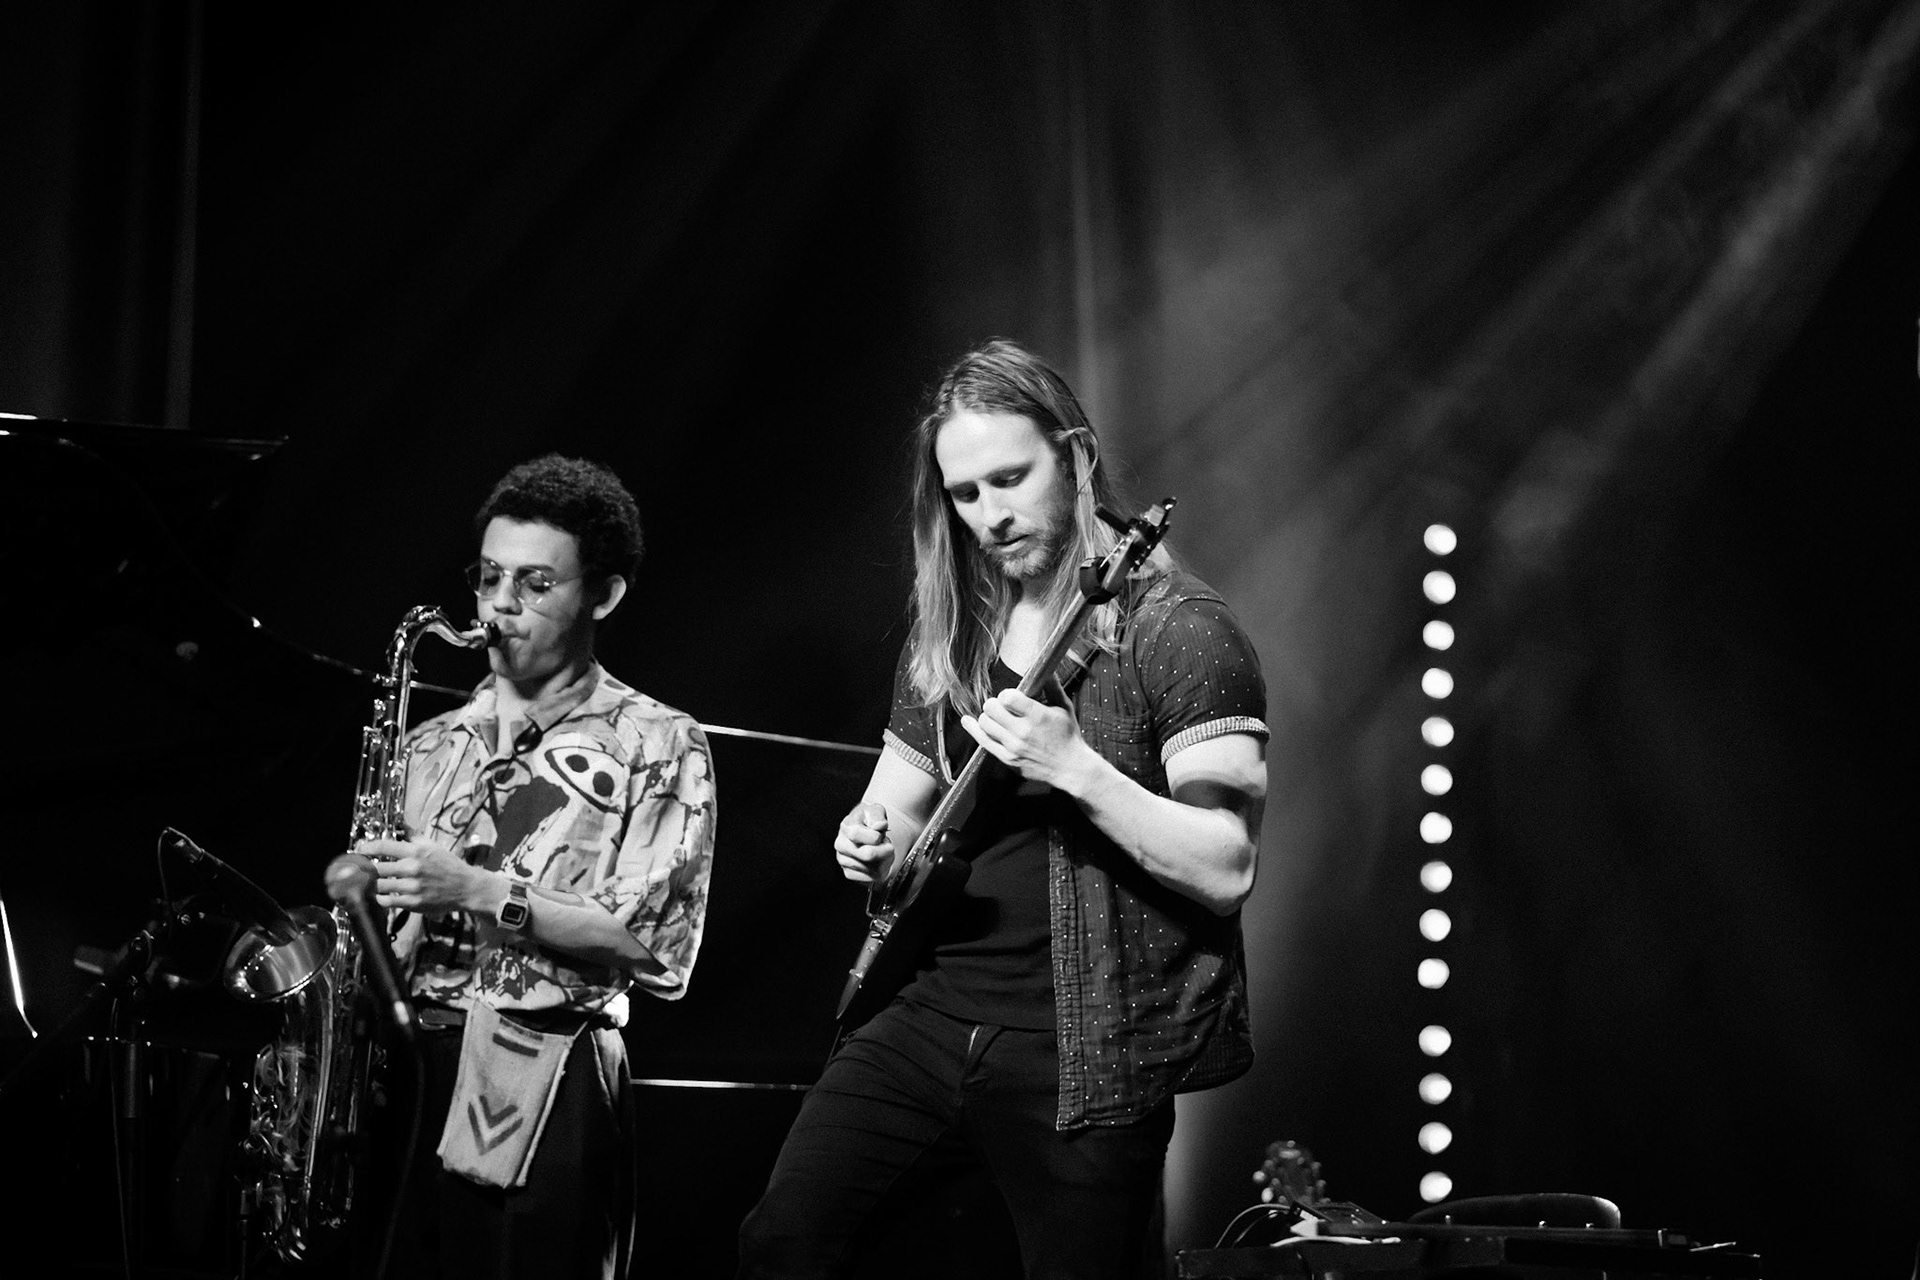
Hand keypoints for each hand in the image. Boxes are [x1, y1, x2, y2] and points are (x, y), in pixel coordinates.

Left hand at [358, 837, 490, 917]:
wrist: (465, 887)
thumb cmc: (449, 866)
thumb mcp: (433, 846)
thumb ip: (415, 838)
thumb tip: (401, 827)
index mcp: (417, 851)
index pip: (384, 847)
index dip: (367, 848)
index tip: (360, 850)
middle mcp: (413, 867)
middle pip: (377, 868)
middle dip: (367, 870)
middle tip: (363, 870)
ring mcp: (412, 886)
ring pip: (380, 886)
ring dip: (373, 885)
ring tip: (370, 883)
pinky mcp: (413, 902)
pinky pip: (387, 901)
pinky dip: (381, 899)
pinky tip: (382, 896)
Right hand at [834, 801, 893, 884]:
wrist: (868, 833)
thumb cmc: (871, 821)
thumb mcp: (876, 811)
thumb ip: (878, 815)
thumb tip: (879, 826)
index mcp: (846, 826)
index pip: (857, 834)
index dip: (875, 835)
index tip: (880, 834)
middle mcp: (841, 844)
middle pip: (867, 854)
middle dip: (883, 850)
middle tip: (884, 844)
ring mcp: (843, 860)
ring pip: (872, 868)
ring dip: (882, 860)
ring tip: (879, 850)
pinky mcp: (848, 873)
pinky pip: (870, 878)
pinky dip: (878, 871)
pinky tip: (876, 861)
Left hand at [959, 688, 1095, 790]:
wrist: (1070, 767)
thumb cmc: (1068, 735)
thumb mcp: (1064, 707)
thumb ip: (1052, 686)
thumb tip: (1044, 667)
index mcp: (1038, 716)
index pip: (1008, 697)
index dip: (1007, 694)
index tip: (1012, 697)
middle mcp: (1023, 731)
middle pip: (991, 708)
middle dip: (995, 703)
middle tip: (1002, 706)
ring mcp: (1013, 747)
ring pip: (985, 723)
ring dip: (988, 716)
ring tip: (997, 717)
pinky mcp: (1007, 759)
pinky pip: (983, 742)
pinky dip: (974, 729)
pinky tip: (969, 722)